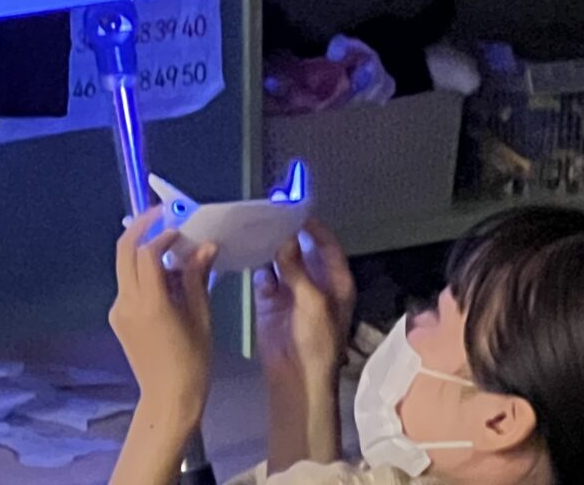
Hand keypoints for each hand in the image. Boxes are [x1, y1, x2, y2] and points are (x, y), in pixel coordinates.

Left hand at [109, 208, 217, 417]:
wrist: (168, 397)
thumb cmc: (193, 362)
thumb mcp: (201, 317)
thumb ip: (197, 279)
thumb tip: (205, 247)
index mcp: (149, 303)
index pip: (146, 254)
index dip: (162, 236)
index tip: (180, 229)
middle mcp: (126, 302)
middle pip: (123, 251)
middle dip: (140, 228)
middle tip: (160, 215)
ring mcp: (117, 309)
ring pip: (125, 267)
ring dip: (144, 252)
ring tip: (174, 252)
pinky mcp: (117, 317)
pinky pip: (128, 285)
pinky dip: (144, 274)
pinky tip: (167, 282)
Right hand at [254, 218, 355, 384]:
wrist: (296, 374)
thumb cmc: (317, 338)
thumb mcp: (313, 301)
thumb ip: (296, 268)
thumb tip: (283, 238)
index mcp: (336, 282)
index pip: (327, 246)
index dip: (314, 228)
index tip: (295, 210)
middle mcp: (314, 281)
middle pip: (301, 250)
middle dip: (287, 234)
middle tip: (269, 214)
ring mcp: (291, 290)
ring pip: (280, 260)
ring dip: (269, 247)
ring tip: (254, 228)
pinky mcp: (269, 299)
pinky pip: (263, 275)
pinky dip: (257, 266)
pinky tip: (248, 254)